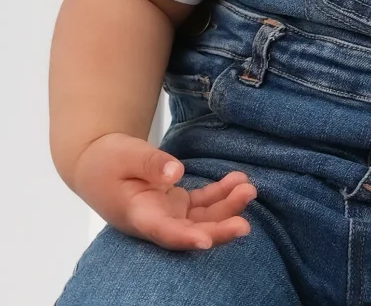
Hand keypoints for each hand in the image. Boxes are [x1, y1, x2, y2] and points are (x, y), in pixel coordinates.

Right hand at [72, 132, 256, 250]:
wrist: (97, 163)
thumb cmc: (108, 159)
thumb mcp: (126, 154)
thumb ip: (151, 163)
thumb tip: (176, 173)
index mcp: (138, 215)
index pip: (163, 231)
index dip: (185, 238)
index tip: (206, 241)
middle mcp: (155, 221)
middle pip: (190, 232)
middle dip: (219, 230)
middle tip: (245, 225)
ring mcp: (168, 213)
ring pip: (201, 219)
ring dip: (226, 208)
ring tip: (248, 189)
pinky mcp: (176, 204)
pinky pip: (203, 203)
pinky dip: (221, 194)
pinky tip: (238, 180)